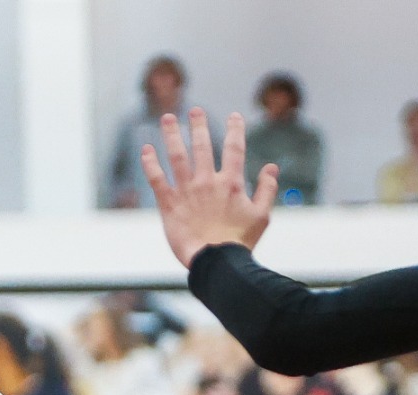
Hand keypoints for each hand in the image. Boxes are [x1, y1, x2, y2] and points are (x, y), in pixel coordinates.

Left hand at [141, 109, 277, 268]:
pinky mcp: (169, 205)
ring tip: (167, 117)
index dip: (235, 129)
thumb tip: (272, 168)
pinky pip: (157, 179)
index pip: (235, 148)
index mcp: (231, 182)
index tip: (234, 115)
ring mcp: (187, 191)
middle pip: (202, 146)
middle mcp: (207, 182)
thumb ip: (267, 189)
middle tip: (194, 110)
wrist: (216, 261)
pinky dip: (150, 163)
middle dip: (198, 125)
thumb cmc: (239, 242)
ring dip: (172, 135)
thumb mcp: (262, 215)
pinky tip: (145, 149)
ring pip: (177, 156)